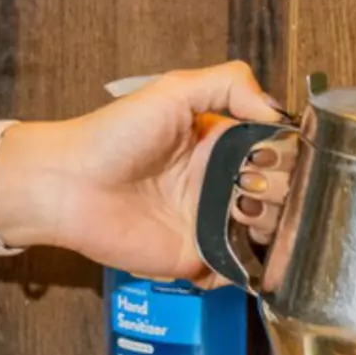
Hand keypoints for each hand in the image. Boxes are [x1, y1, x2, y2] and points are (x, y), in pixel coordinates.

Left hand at [0, 63, 288, 283]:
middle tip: (255, 185)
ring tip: (244, 212)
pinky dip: (250, 267)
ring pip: (267, 233)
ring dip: (270, 226)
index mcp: (220, 145)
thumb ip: (229, 84)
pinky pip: (238, 270)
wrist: (68, 185)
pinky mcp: (197, 258)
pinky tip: (244, 247)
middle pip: (278, 194)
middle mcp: (220, 185)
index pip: (275, 152)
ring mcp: (209, 223)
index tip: (286, 155)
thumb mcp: (173, 91)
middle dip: (281, 191)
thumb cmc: (111, 136)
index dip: (287, 155)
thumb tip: (276, 111)